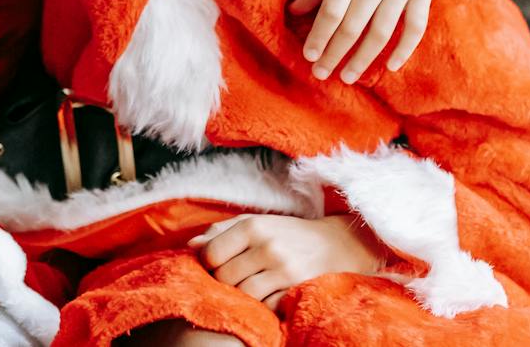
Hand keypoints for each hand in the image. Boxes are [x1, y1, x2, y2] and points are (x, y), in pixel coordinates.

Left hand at [189, 214, 383, 309]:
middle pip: (225, 278)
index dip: (210, 264)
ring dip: (245, 296)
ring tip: (255, 286)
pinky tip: (271, 295)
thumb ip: (221, 232)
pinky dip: (265, 305)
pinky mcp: (298, 290)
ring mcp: (285, 270)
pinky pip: (267, 307)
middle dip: (226, 282)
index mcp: (253, 226)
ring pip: (245, 295)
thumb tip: (190, 247)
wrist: (339, 243)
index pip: (211, 254)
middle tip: (239, 277)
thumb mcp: (256, 223)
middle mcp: (268, 246)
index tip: (220, 265)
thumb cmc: (288, 234)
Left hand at [289, 0, 449, 81]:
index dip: (319, 38)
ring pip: (382, 32)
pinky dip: (404, 49)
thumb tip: (296, 12)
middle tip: (320, 74)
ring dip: (363, 59)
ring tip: (347, 76)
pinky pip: (416, 26)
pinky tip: (391, 66)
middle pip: (353, 27)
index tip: (308, 57)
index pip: (331, 12)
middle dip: (334, 54)